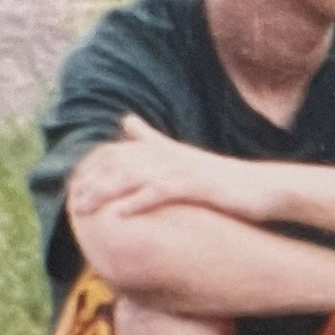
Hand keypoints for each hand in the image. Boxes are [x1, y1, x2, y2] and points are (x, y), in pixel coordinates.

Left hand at [66, 121, 217, 228]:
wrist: (262, 186)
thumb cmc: (224, 178)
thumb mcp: (185, 157)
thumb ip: (153, 139)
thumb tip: (127, 119)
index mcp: (165, 150)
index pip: (120, 153)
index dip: (95, 168)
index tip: (74, 184)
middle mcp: (170, 155)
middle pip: (121, 164)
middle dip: (94, 182)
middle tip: (72, 201)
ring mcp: (183, 169)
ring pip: (135, 177)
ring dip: (107, 192)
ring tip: (85, 208)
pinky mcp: (197, 186)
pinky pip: (161, 192)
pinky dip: (139, 202)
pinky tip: (121, 215)